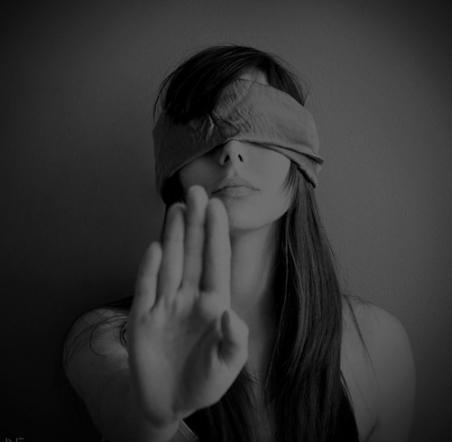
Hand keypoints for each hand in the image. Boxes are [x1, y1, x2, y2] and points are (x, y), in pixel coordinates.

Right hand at [127, 185, 248, 427]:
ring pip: (171, 263)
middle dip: (195, 223)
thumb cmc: (203, 382)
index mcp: (214, 305)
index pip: (216, 263)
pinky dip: (150, 268)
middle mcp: (189, 298)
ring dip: (174, 235)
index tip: (217, 206)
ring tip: (177, 207)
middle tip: (195, 191)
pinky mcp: (143, 318)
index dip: (216, 234)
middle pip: (193, 254)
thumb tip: (230, 313)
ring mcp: (165, 305)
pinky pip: (146, 288)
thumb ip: (235, 342)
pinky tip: (157, 246)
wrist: (168, 402)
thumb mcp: (227, 368)